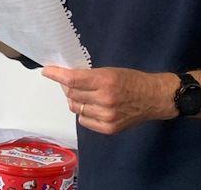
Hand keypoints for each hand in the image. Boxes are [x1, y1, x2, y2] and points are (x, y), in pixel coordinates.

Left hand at [42, 66, 178, 133]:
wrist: (153, 98)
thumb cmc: (132, 80)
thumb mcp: (110, 71)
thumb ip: (89, 76)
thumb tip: (66, 79)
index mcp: (105, 80)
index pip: (72, 79)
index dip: (56, 75)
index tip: (46, 71)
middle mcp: (104, 99)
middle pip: (71, 94)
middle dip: (67, 87)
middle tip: (72, 83)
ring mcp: (106, 116)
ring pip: (76, 108)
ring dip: (75, 100)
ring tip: (85, 95)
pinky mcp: (108, 128)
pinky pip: (84, 120)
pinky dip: (84, 112)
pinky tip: (93, 107)